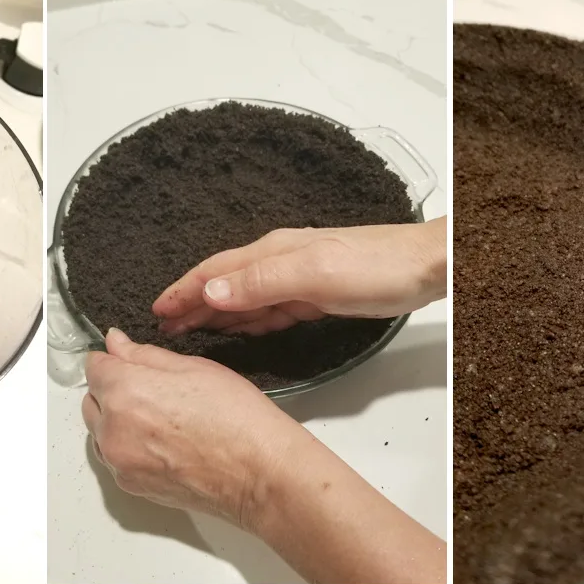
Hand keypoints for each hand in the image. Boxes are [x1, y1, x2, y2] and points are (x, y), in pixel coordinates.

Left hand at [82, 328, 304, 524]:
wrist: (258, 474)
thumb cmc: (236, 419)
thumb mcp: (193, 367)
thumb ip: (144, 355)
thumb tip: (115, 343)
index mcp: (125, 392)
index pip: (94, 367)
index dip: (113, 359)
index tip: (127, 359)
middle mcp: (113, 430)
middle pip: (91, 401)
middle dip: (111, 390)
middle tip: (152, 389)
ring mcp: (120, 463)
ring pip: (100, 432)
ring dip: (117, 421)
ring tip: (160, 419)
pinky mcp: (131, 486)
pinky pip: (115, 459)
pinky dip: (128, 447)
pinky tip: (162, 443)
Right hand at [153, 217, 446, 335]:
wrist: (426, 267)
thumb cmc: (377, 266)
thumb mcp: (314, 274)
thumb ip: (261, 282)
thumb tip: (212, 289)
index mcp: (274, 253)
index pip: (215, 272)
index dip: (183, 289)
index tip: (157, 309)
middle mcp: (281, 261)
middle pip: (225, 283)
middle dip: (192, 302)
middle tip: (164, 327)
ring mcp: (299, 278)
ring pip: (245, 298)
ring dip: (216, 313)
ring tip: (190, 331)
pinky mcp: (317, 295)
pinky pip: (271, 309)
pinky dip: (248, 320)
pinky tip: (240, 329)